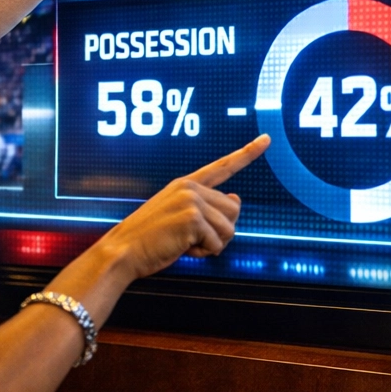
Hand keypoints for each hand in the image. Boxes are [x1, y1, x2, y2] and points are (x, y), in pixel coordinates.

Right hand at [92, 135, 268, 282]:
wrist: (125, 250)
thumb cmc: (150, 238)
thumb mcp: (178, 217)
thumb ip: (206, 208)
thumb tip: (236, 199)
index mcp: (185, 184)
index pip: (222, 167)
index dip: (247, 153)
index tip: (266, 139)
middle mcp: (189, 187)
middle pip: (234, 210)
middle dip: (221, 231)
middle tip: (196, 239)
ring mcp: (191, 200)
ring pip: (230, 228)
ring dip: (213, 244)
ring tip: (187, 244)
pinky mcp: (192, 217)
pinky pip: (217, 243)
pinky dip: (204, 253)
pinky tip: (183, 249)